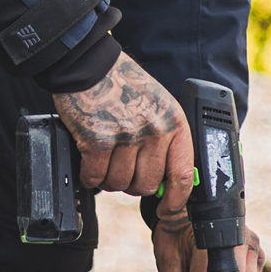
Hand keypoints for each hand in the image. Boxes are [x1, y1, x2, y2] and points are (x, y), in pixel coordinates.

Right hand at [53, 52, 191, 201]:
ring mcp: (126, 136)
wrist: (89, 63)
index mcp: (174, 122)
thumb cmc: (123, 83)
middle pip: (146, 185)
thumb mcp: (158, 104)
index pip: (182, 174)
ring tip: (104, 162)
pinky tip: (88, 163)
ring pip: (119, 184)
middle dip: (131, 184)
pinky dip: (89, 176)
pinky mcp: (98, 140)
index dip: (175, 199)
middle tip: (122, 170)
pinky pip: (95, 176)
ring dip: (108, 180)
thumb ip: (166, 138)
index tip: (166, 208)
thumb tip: (166, 179)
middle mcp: (154, 131)